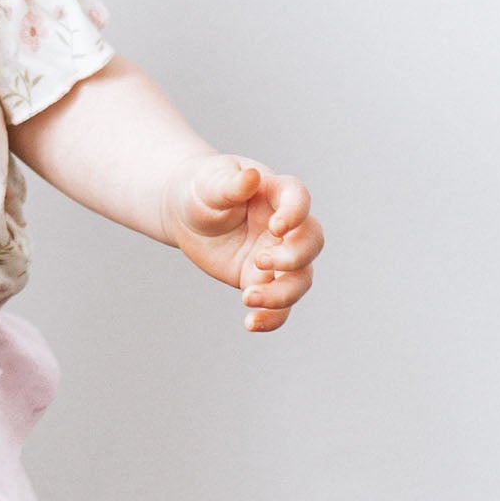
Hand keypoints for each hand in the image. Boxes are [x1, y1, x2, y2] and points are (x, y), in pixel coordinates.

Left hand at [164, 154, 322, 331]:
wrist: (188, 214)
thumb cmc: (203, 189)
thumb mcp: (210, 183)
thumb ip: (230, 183)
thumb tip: (251, 177)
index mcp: (277, 193)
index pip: (299, 200)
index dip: (295, 214)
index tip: (277, 227)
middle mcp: (286, 227)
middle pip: (311, 243)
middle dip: (294, 257)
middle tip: (259, 261)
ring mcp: (278, 255)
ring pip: (301, 279)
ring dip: (283, 293)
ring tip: (248, 298)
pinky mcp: (262, 280)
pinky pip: (279, 304)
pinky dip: (272, 317)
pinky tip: (251, 323)